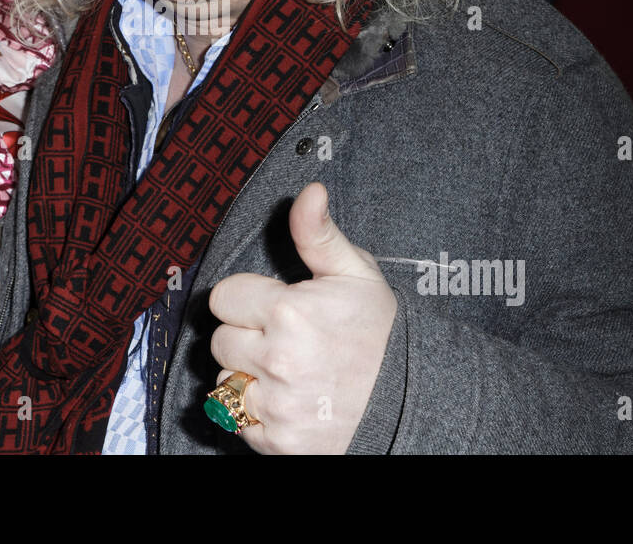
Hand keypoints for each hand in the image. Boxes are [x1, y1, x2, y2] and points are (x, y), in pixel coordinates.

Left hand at [208, 182, 396, 453]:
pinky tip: (290, 401)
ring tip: (289, 372)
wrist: (413, 402)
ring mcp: (275, 405)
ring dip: (248, 377)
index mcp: (288, 311)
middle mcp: (276, 360)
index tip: (272, 307)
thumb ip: (318, 233)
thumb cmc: (382, 334)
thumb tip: (308, 190)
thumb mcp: (356, 274)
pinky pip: (237, 422)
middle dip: (245, 337)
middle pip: (219, 341)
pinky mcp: (276, 442)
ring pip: (225, 382)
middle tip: (284, 340)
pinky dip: (256, 414)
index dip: (247, 300)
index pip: (223, 297)